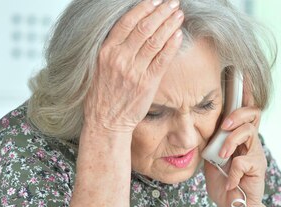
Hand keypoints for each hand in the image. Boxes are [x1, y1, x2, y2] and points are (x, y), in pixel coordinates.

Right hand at [83, 0, 183, 135]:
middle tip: (173, 2)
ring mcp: (133, 70)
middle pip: (144, 28)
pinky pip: (162, 60)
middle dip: (161, 12)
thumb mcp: (101, 65)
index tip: (155, 0)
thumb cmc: (104, 94)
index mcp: (106, 50)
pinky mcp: (146, 83)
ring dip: (169, 25)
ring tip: (179, 14)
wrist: (105, 120)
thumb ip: (115, 48)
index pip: (127, 22)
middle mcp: (119, 58)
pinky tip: (178, 34)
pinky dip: (171, 46)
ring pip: (154, 41)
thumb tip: (131, 30)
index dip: (143, 8)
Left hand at [203, 84, 266, 206]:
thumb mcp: (212, 160)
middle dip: (237, 113)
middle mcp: (251, 143)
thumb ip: (211, 143)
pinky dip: (232, 172)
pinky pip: (242, 160)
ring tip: (222, 155)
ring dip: (231, 140)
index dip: (245, 92)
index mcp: (240, 139)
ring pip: (249, 132)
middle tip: (224, 125)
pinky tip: (230, 182)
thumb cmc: (225, 185)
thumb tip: (199, 127)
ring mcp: (256, 155)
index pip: (245, 110)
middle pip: (253, 113)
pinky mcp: (258, 168)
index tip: (241, 74)